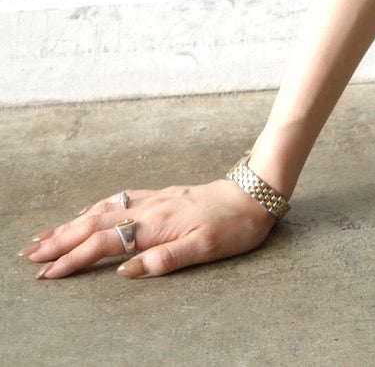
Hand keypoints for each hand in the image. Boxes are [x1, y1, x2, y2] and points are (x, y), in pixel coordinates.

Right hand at [18, 179, 278, 278]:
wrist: (255, 191)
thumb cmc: (234, 226)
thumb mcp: (206, 248)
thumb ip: (166, 259)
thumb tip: (126, 271)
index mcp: (157, 225)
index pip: (106, 244)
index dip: (74, 259)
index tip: (48, 273)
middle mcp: (150, 209)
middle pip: (96, 225)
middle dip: (60, 241)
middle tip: (29, 255)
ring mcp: (154, 200)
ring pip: (103, 211)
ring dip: (72, 223)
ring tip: (46, 235)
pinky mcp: (162, 195)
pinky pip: (119, 200)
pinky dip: (96, 208)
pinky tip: (87, 212)